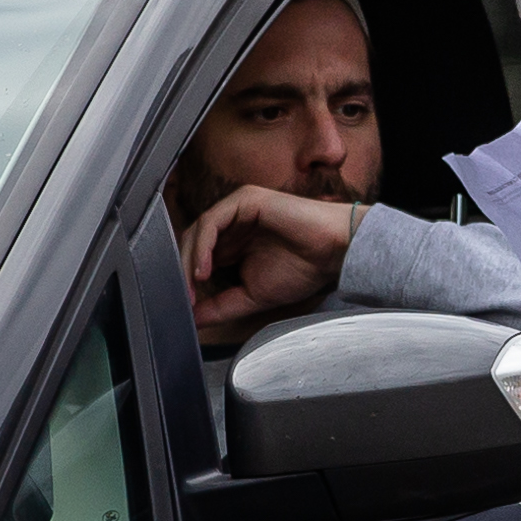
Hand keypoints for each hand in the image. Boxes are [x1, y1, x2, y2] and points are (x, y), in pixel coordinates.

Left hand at [179, 185, 360, 339]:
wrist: (336, 253)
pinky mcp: (245, 200)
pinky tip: (204, 269)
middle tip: (185, 299)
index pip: (197, 257)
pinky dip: (203, 246)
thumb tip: (192, 319)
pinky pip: (212, 222)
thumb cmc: (305, 269)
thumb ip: (222, 306)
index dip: (187, 281)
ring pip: (198, 232)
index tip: (186, 306)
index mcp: (235, 243)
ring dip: (189, 261)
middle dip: (183, 272)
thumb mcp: (253, 295)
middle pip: (192, 243)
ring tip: (194, 286)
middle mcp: (233, 223)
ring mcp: (238, 209)